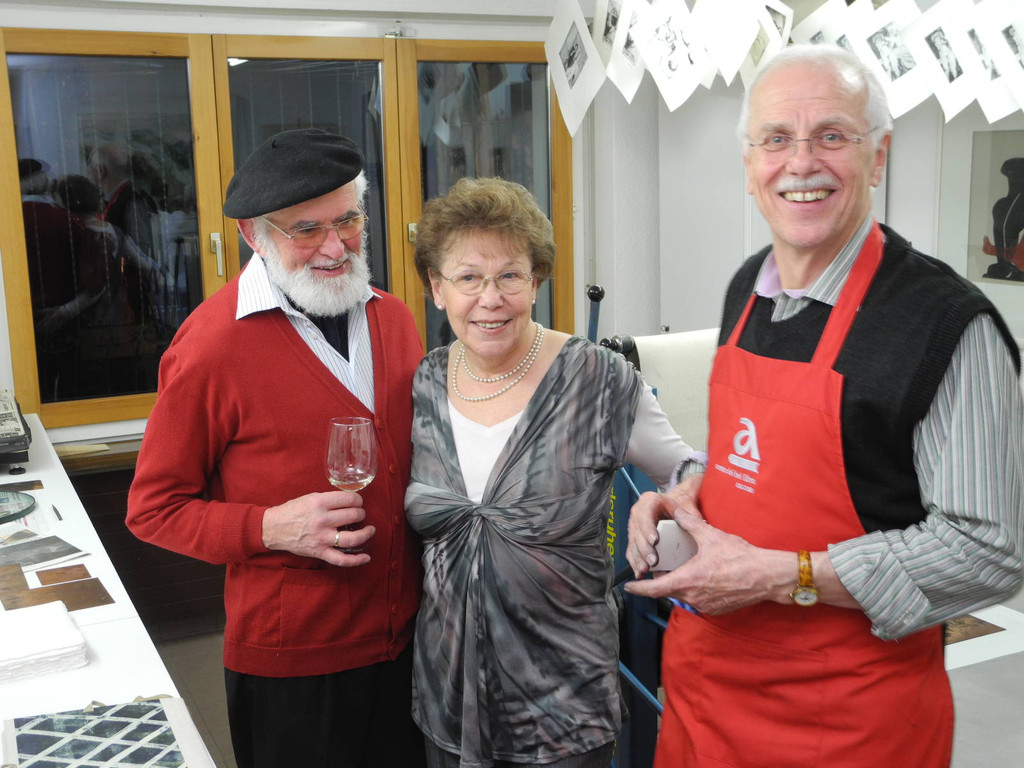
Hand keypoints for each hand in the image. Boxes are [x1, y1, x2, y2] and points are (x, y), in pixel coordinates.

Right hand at [262, 491, 374, 566]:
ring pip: (352, 538)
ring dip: (366, 534)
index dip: (358, 500)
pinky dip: (356, 560)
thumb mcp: (310, 498)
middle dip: (361, 514)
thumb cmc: (293, 511)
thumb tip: (351, 502)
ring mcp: (322, 538)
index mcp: (319, 503)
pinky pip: (341, 559)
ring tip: (370, 530)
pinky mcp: (319, 552)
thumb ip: (329, 500)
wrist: (273, 528)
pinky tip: (366, 557)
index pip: (349, 499)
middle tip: (360, 514)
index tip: (357, 502)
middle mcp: (322, 520)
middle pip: (353, 516)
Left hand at [625, 515, 794, 614]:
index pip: (654, 589)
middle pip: (668, 592)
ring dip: (679, 586)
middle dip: (660, 582)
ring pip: (683, 596)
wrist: (766, 576)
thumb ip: (689, 523)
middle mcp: (694, 597)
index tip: (628, 585)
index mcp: (688, 579)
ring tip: (682, 571)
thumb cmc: (740, 556)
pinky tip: (702, 579)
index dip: (638, 588)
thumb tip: (675, 510)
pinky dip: (695, 591)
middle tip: (657, 570)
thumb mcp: (711, 535)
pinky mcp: (716, 610)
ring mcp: (705, 606)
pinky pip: (698, 601)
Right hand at [626, 473, 702, 577]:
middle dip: (644, 549)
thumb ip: (692, 515)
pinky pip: (632, 552)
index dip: (648, 528)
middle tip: (653, 561)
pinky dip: (635, 563)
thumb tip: (702, 526)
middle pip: (637, 532)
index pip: (645, 514)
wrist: (671, 507)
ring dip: (638, 559)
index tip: (655, 541)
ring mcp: (634, 526)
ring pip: (633, 544)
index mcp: (649, 501)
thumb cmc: (680, 505)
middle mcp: (638, 512)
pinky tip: (640, 573)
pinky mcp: (634, 539)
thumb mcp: (687, 506)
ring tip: (645, 570)